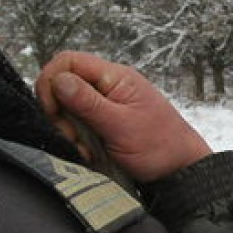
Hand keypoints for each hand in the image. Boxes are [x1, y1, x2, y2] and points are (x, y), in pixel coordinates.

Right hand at [35, 51, 211, 182]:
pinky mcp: (104, 122)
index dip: (51, 82)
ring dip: (68, 129)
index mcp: (115, 77)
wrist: (180, 170)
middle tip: (73, 137)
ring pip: (68, 107)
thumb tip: (58, 80)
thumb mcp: (120, 125)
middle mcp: (109, 85)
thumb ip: (88, 103)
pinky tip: (89, 152)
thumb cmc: (160, 146)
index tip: (53, 111)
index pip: (68, 61)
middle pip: (64, 84)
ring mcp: (106, 104)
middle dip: (59, 112)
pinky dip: (77, 138)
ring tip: (85, 149)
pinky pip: (79, 123)